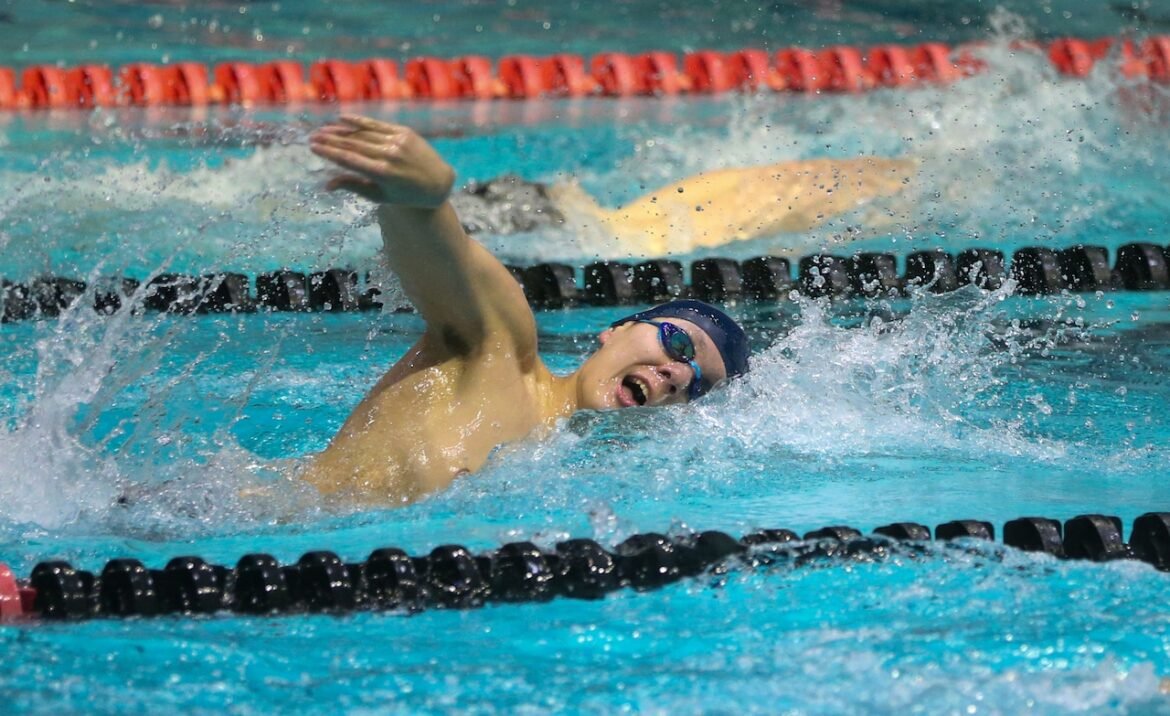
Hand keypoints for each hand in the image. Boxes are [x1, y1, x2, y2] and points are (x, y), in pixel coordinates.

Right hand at [309, 115, 455, 208]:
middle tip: (312, 137)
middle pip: (353, 144)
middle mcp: (389, 156)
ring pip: (363, 133)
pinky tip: (342, 118)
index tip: (313, 147)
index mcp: (383, 174)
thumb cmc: (405, 195)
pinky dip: (359, 121)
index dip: (329, 152)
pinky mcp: (404, 132)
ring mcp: (398, 142)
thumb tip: (326, 185)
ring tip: (323, 129)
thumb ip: (353, 186)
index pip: (349, 160)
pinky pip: (377, 125)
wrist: (438, 182)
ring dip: (341, 130)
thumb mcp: (380, 195)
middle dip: (330, 140)